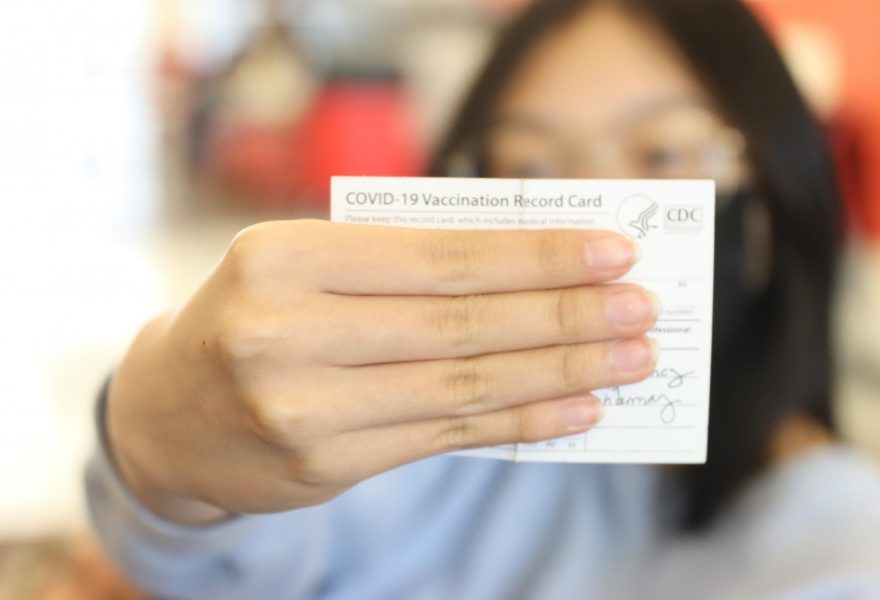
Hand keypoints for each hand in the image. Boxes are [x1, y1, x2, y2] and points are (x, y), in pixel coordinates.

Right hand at [106, 220, 658, 522]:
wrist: (166, 412)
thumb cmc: (254, 315)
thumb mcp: (307, 265)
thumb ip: (402, 264)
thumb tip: (531, 266)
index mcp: (284, 256)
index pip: (439, 256)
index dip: (534, 255)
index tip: (612, 250)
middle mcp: (286, 330)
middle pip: (461, 321)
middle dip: (565, 314)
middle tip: (642, 307)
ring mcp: (302, 406)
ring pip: (462, 382)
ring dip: (560, 371)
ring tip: (630, 356)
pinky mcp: (323, 465)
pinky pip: (444, 435)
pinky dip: (519, 420)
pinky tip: (578, 409)